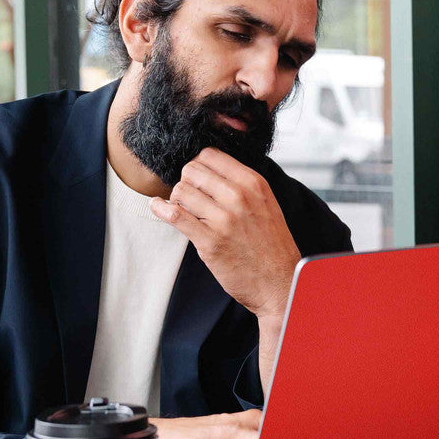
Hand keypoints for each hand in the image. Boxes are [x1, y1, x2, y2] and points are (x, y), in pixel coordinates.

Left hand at [150, 147, 300, 318]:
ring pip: (180, 191)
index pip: (210, 155)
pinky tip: (159, 208)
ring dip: (176, 200)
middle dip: (186, 182)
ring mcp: (224, 220)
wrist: (280, 283)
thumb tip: (208, 170)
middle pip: (192, 170)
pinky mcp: (209, 242)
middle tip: (191, 199)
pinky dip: (160, 209)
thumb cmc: (272, 247)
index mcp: (254, 184)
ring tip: (185, 212)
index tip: (198, 180)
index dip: (198, 166)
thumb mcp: (266, 205)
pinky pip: (174, 215)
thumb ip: (242, 185)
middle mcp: (239, 197)